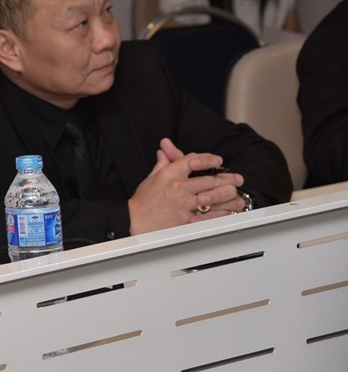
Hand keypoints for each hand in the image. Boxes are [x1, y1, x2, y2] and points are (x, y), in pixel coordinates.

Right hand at [128, 138, 245, 234]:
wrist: (134, 220)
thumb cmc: (142, 201)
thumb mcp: (152, 177)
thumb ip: (163, 164)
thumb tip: (166, 151)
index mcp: (170, 174)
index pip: (194, 160)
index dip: (209, 159)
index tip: (218, 161)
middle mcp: (179, 188)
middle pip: (210, 180)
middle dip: (228, 179)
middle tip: (237, 179)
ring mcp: (184, 204)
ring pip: (215, 197)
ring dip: (230, 196)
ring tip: (238, 196)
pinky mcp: (186, 220)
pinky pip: (210, 216)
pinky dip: (222, 213)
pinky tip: (229, 211)